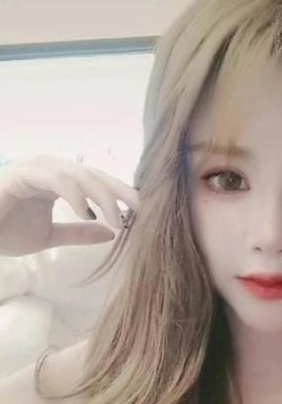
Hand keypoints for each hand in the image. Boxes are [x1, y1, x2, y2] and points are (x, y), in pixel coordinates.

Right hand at [0, 156, 139, 255]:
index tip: (145, 211)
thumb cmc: (4, 231)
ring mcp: (36, 168)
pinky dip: (75, 194)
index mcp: (59, 180)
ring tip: (118, 220)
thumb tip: (112, 232)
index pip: (98, 182)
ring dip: (103, 196)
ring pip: (80, 174)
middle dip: (121, 192)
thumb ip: (79, 231)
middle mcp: (50, 169)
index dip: (122, 194)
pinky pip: (56, 179)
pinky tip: (87, 212)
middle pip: (95, 174)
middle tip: (144, 211)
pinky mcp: (22, 174)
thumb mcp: (50, 236)